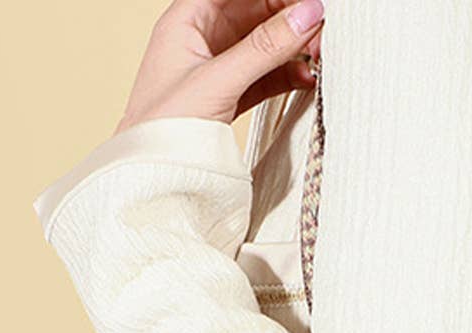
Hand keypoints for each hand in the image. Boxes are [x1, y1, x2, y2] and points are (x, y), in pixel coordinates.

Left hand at [114, 0, 324, 134]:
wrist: (151, 176)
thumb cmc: (164, 127)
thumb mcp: (219, 81)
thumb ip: (265, 48)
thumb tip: (307, 14)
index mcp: (187, 20)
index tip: (307, 3)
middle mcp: (203, 39)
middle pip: (255, 14)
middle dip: (288, 19)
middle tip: (320, 30)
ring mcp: (218, 69)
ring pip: (264, 46)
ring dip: (292, 49)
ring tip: (319, 55)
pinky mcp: (232, 97)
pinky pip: (266, 76)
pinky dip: (288, 76)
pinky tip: (307, 78)